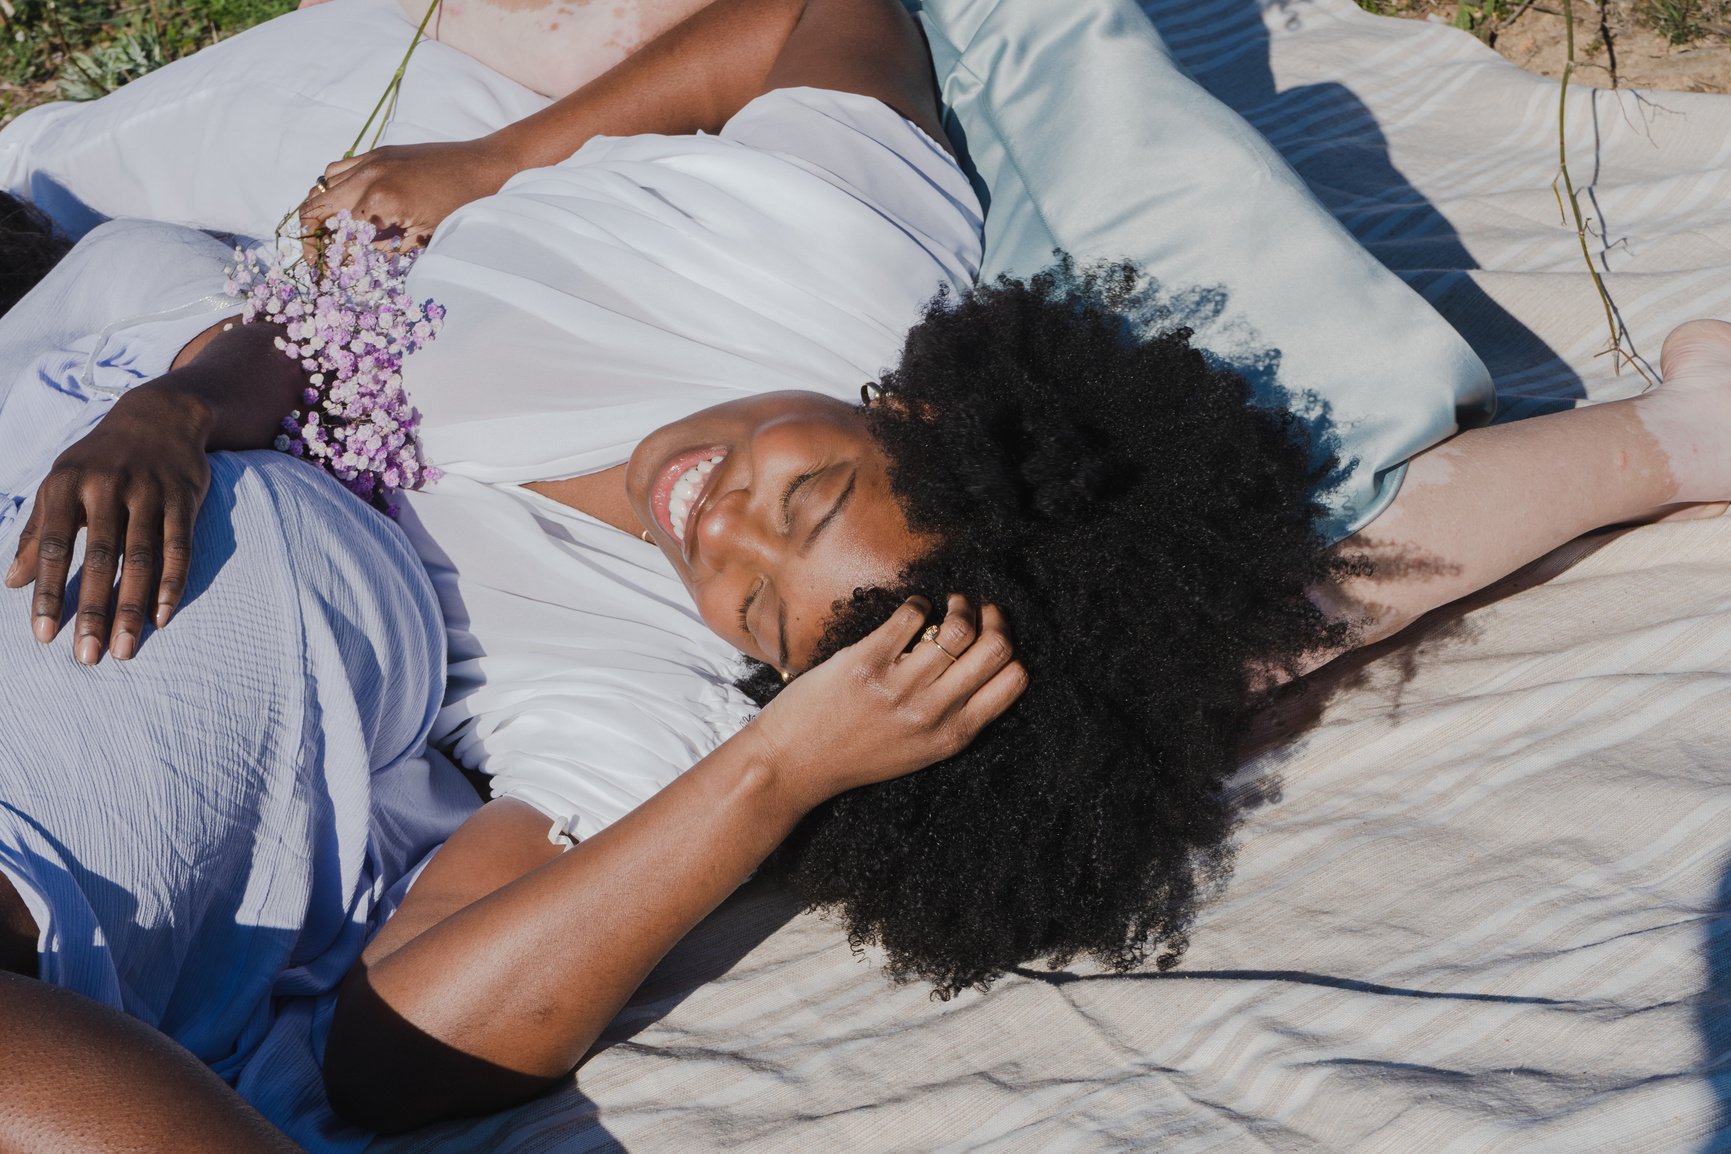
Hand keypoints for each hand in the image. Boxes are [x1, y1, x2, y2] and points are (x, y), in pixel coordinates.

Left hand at [4, 386, 212, 663]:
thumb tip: (12, 582)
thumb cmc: (99, 458)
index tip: (44, 636)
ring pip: (141, 558)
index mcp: (67, 484)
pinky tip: (163, 616)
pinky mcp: (184, 499)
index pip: (53, 547)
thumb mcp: (59, 483)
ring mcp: (149, 492)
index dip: (48, 593)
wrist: (159, 415)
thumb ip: (35, 532)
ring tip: (126, 648)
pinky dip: (172, 583)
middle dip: (92, 609)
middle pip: (100, 558)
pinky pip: (178, 547)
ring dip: (133, 607)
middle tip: (88, 656)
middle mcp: (108, 487)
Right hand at [298, 140, 518, 251]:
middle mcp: (367, 177)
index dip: (331, 260)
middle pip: (317, 206)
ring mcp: (371, 160)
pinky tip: (346, 203)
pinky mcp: (379, 153)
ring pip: (323, 184)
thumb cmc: (462, 207)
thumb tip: (357, 255)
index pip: (338, 236)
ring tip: (329, 231)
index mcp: (379, 202)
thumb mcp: (424, 237)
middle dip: (313, 235)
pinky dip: (334, 187)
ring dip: (321, 208)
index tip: (328, 274)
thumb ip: (385, 246)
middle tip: (319, 256)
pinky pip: (340, 168)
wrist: (485, 167)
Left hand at [750, 594, 1027, 809]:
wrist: (792, 764)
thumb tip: (985, 662)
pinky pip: (911, 615)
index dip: (1009, 648)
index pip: (1015, 680)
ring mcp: (900, 687)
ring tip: (946, 604)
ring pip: (959, 628)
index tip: (992, 634)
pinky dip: (918, 603)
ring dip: (959, 604)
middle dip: (993, 618)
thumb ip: (955, 717)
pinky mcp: (866, 663)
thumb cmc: (857, 755)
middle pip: (997, 648)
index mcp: (953, 735)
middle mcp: (933, 712)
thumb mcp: (921, 750)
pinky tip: (910, 610)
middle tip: (977, 609)